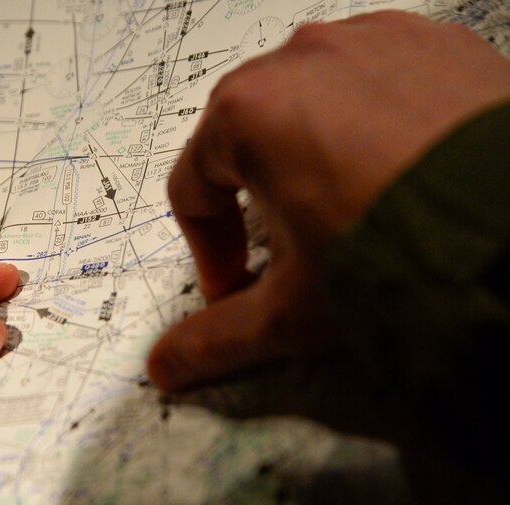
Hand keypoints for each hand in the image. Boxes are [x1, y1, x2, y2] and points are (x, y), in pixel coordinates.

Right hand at [147, 11, 509, 391]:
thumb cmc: (396, 261)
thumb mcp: (293, 313)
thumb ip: (215, 340)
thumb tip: (162, 370)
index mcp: (246, 112)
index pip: (194, 186)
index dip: (209, 248)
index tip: (237, 288)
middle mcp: (301, 57)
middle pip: (248, 138)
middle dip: (259, 198)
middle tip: (296, 250)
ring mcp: (373, 40)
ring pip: (312, 104)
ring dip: (314, 157)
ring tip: (355, 210)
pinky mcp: (435, 41)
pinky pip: (378, 82)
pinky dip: (376, 125)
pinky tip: (405, 173)